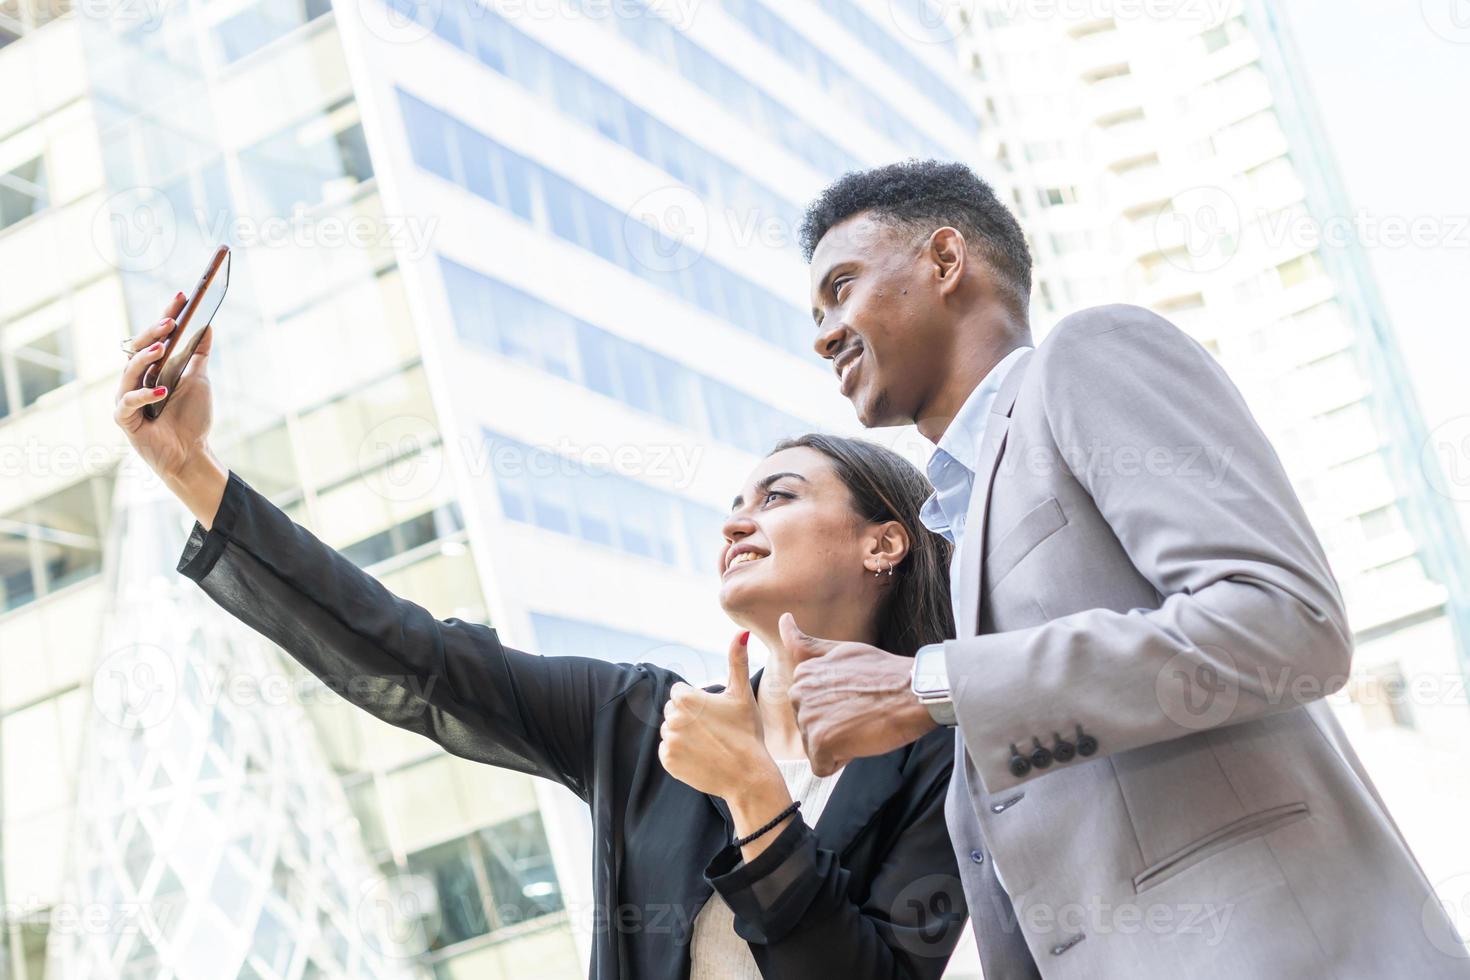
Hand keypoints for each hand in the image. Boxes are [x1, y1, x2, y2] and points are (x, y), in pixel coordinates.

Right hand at [114, 293, 227, 526]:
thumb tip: (208, 325)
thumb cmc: (192, 419)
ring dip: (146, 358)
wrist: (190, 454)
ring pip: (129, 371)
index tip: (182, 296)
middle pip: (136, 349)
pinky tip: (162, 391)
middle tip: (171, 321)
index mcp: (151, 369)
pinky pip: (129, 402)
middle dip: (152, 333)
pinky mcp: (124, 419)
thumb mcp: (199, 381)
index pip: (156, 337)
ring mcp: (126, 399)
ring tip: (162, 347)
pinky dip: (145, 395)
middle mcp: (135, 380)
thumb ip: (199, 355)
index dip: (167, 316)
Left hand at [659, 631, 777, 801]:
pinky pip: (668, 751)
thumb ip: (736, 661)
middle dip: (689, 717)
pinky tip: (701, 757)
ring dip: (684, 735)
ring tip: (708, 744)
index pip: (680, 693)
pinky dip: (680, 754)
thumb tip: (741, 631)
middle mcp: (672, 718)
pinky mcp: (668, 761)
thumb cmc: (747, 732)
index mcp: (685, 698)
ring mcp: (668, 741)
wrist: (748, 775)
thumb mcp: (742, 694)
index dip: (698, 702)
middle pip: (673, 711)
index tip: (715, 715)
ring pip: (671, 731)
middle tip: (714, 730)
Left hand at [783, 613, 936, 775]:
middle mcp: (798, 694)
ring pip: (816, 748)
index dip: (835, 708)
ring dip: (839, 745)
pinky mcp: (820, 743)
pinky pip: (822, 767)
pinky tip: (860, 742)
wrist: (914, 692)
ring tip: (862, 726)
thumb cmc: (885, 673)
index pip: (810, 707)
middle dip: (833, 728)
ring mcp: (808, 718)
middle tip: (861, 713)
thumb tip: (783, 620)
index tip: (855, 698)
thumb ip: (807, 645)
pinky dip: (842, 761)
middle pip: (810, 729)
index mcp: (802, 674)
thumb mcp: (842, 651)